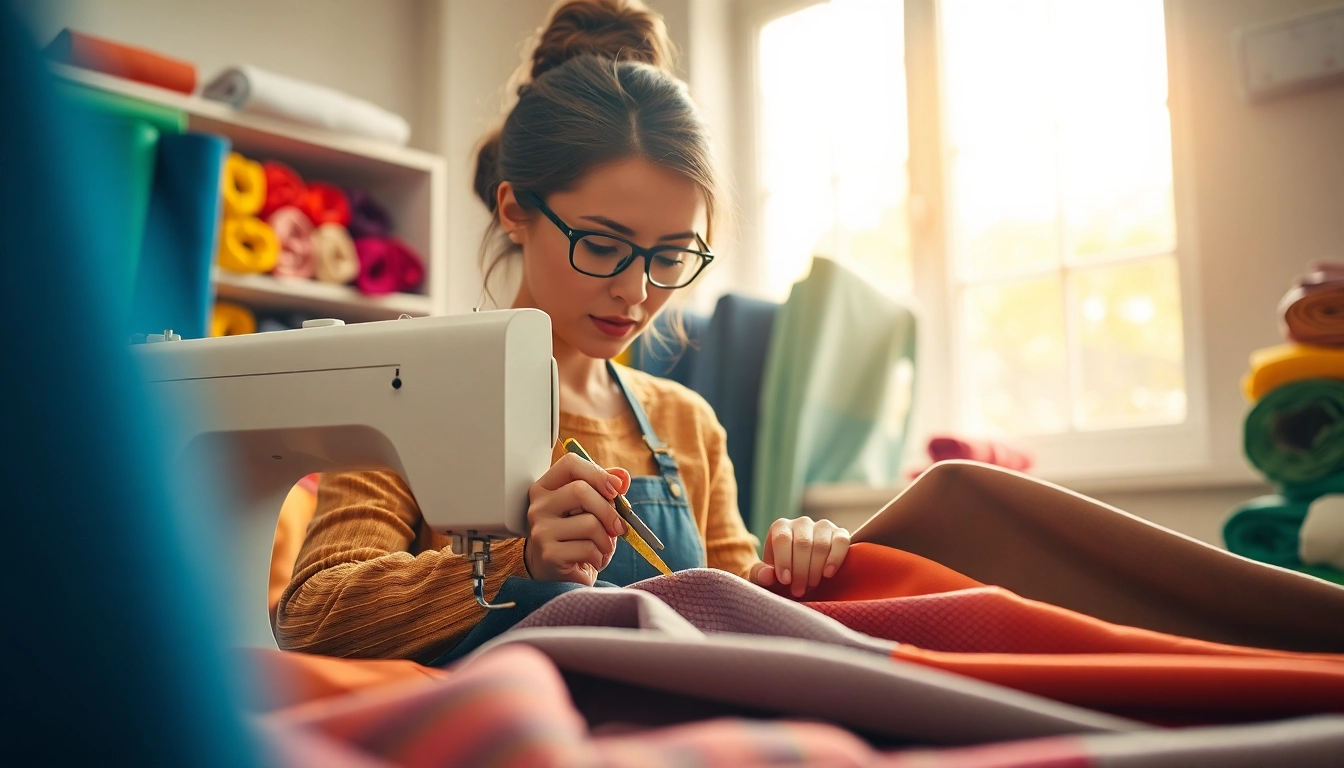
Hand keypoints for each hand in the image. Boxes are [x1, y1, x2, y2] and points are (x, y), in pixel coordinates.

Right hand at [524, 452, 629, 585]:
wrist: (556, 572)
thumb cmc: (575, 536)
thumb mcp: (590, 508)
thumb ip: (605, 489)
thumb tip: (623, 476)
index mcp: (546, 487)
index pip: (570, 464)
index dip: (598, 473)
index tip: (615, 490)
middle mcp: (538, 506)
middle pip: (581, 491)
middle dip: (608, 511)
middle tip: (618, 527)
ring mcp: (540, 530)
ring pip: (589, 523)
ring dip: (607, 539)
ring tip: (602, 547)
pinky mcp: (549, 554)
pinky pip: (589, 548)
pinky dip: (600, 556)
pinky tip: (592, 560)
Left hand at [749, 516, 849, 597]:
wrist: (800, 574)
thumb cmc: (779, 575)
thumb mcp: (764, 576)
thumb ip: (760, 575)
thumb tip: (768, 575)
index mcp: (780, 527)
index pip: (782, 539)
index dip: (784, 561)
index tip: (785, 581)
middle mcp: (801, 522)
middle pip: (803, 544)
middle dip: (801, 571)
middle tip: (798, 590)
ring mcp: (822, 526)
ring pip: (821, 544)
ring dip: (816, 569)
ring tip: (811, 585)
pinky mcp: (840, 534)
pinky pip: (841, 541)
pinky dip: (835, 558)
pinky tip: (828, 573)